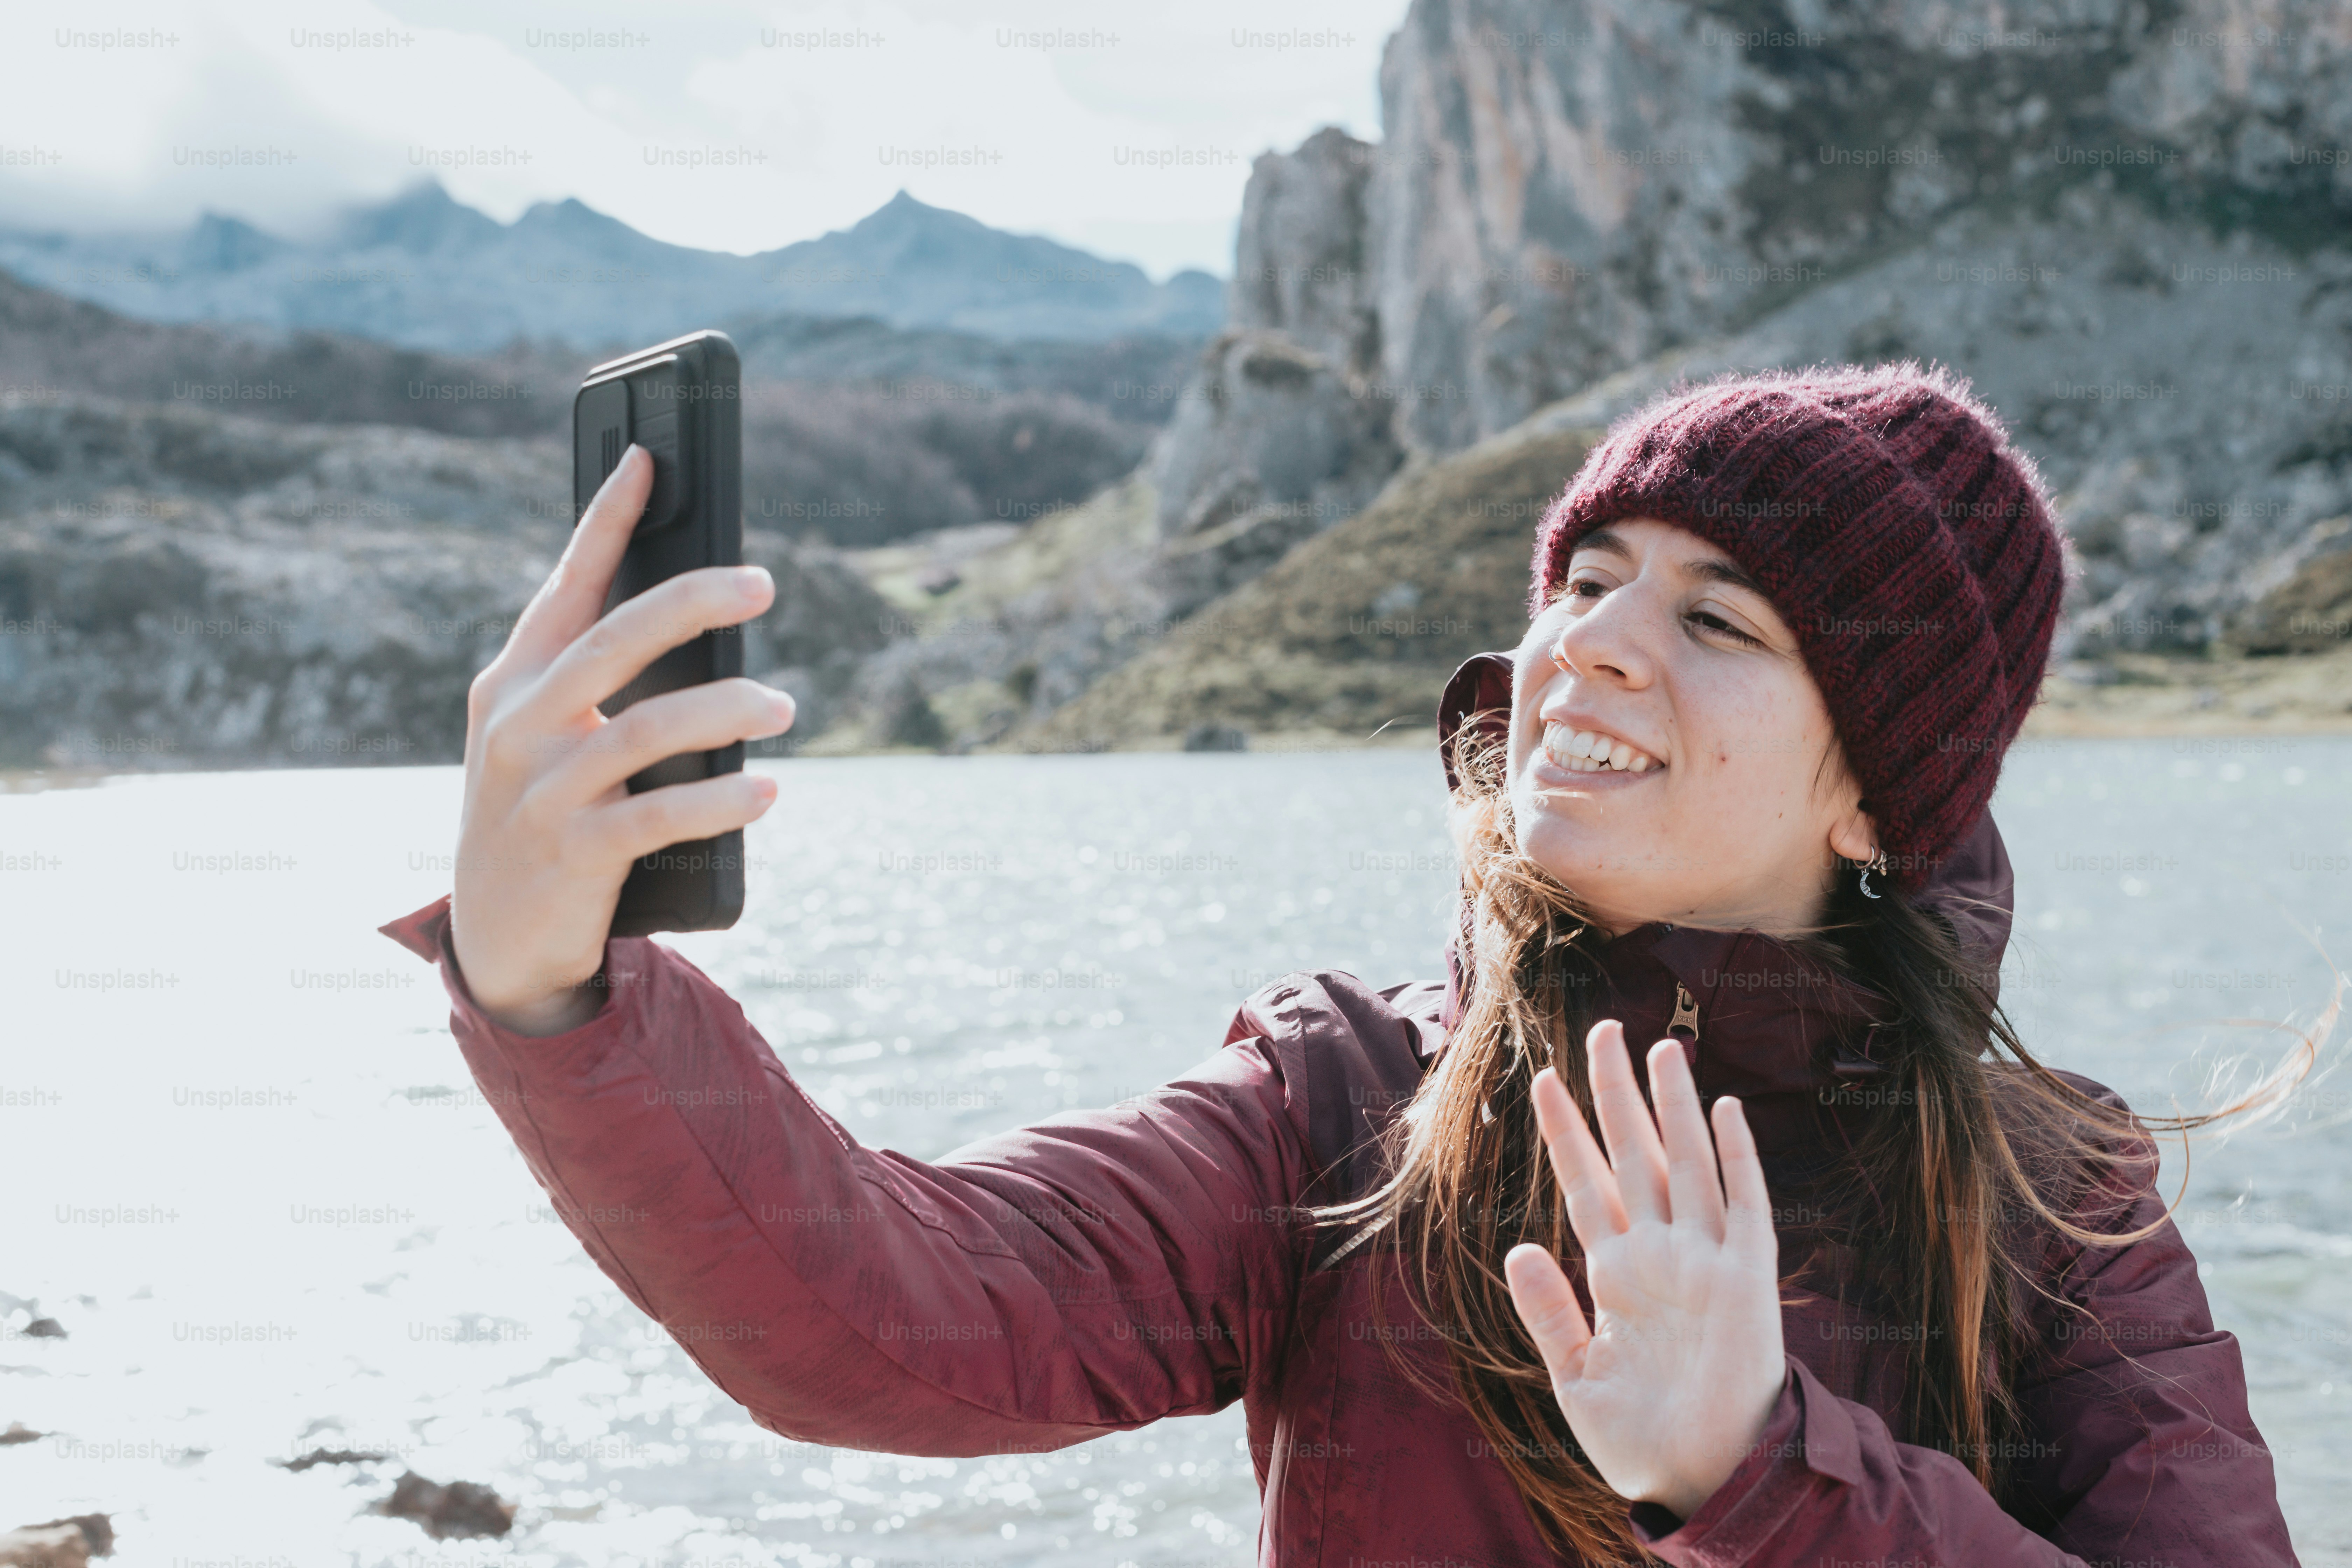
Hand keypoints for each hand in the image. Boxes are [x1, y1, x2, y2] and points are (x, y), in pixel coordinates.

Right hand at [447, 444, 795, 1034]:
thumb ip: (598, 684)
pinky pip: (658, 815)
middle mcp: (521, 724)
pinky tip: (766, 791)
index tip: (649, 458)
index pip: (566, 584)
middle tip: (761, 581)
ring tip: (785, 707)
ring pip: (648, 728)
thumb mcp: (549, 740)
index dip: (608, 521)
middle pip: (617, 640)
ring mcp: (543, 790)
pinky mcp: (573, 852)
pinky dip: (720, 801)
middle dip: (692, 600)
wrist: (496, 936)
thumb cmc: (541, 814)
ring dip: (728, 712)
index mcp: (514, 682)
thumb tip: (692, 628)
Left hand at [1503, 1020, 1785, 1520]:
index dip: (1566, 1134)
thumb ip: (1546, 1311)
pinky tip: (1723, 1111)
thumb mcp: (1575, 1374)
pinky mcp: (1748, 1279)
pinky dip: (1736, 1158)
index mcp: (1615, 1273)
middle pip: (1633, 1154)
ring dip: (1674, 1107)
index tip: (1542, 1082)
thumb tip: (1514, 1248)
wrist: (1698, 1477)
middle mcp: (1659, 1254)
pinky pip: (1746, 1204)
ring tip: (1661, 1048)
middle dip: (1616, 1094)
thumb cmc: (1639, 1435)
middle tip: (1601, 1031)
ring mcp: (1706, 1260)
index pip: (1585, 1184)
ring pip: (1686, 1163)